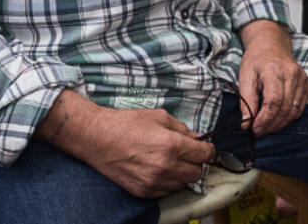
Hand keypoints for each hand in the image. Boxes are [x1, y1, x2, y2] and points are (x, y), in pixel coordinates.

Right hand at [37, 91, 211, 197]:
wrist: (97, 138)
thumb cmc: (127, 123)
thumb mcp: (160, 116)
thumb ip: (182, 129)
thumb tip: (196, 139)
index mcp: (172, 145)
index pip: (204, 155)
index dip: (209, 150)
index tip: (207, 148)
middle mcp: (165, 167)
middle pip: (197, 173)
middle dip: (197, 163)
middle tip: (189, 154)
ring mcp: (153, 182)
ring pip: (183, 184)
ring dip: (182, 174)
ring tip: (171, 161)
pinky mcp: (142, 191)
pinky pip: (166, 191)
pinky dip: (168, 182)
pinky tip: (159, 170)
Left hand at [238, 20, 307, 135]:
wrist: (271, 45)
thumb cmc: (256, 60)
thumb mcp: (245, 77)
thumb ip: (246, 101)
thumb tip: (246, 123)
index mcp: (274, 70)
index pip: (273, 102)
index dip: (264, 119)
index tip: (253, 128)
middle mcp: (292, 74)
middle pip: (285, 109)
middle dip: (270, 125)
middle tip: (258, 131)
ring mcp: (302, 79)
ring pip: (294, 111)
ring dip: (280, 124)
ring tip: (266, 127)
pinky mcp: (307, 83)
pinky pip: (300, 108)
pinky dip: (288, 117)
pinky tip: (277, 118)